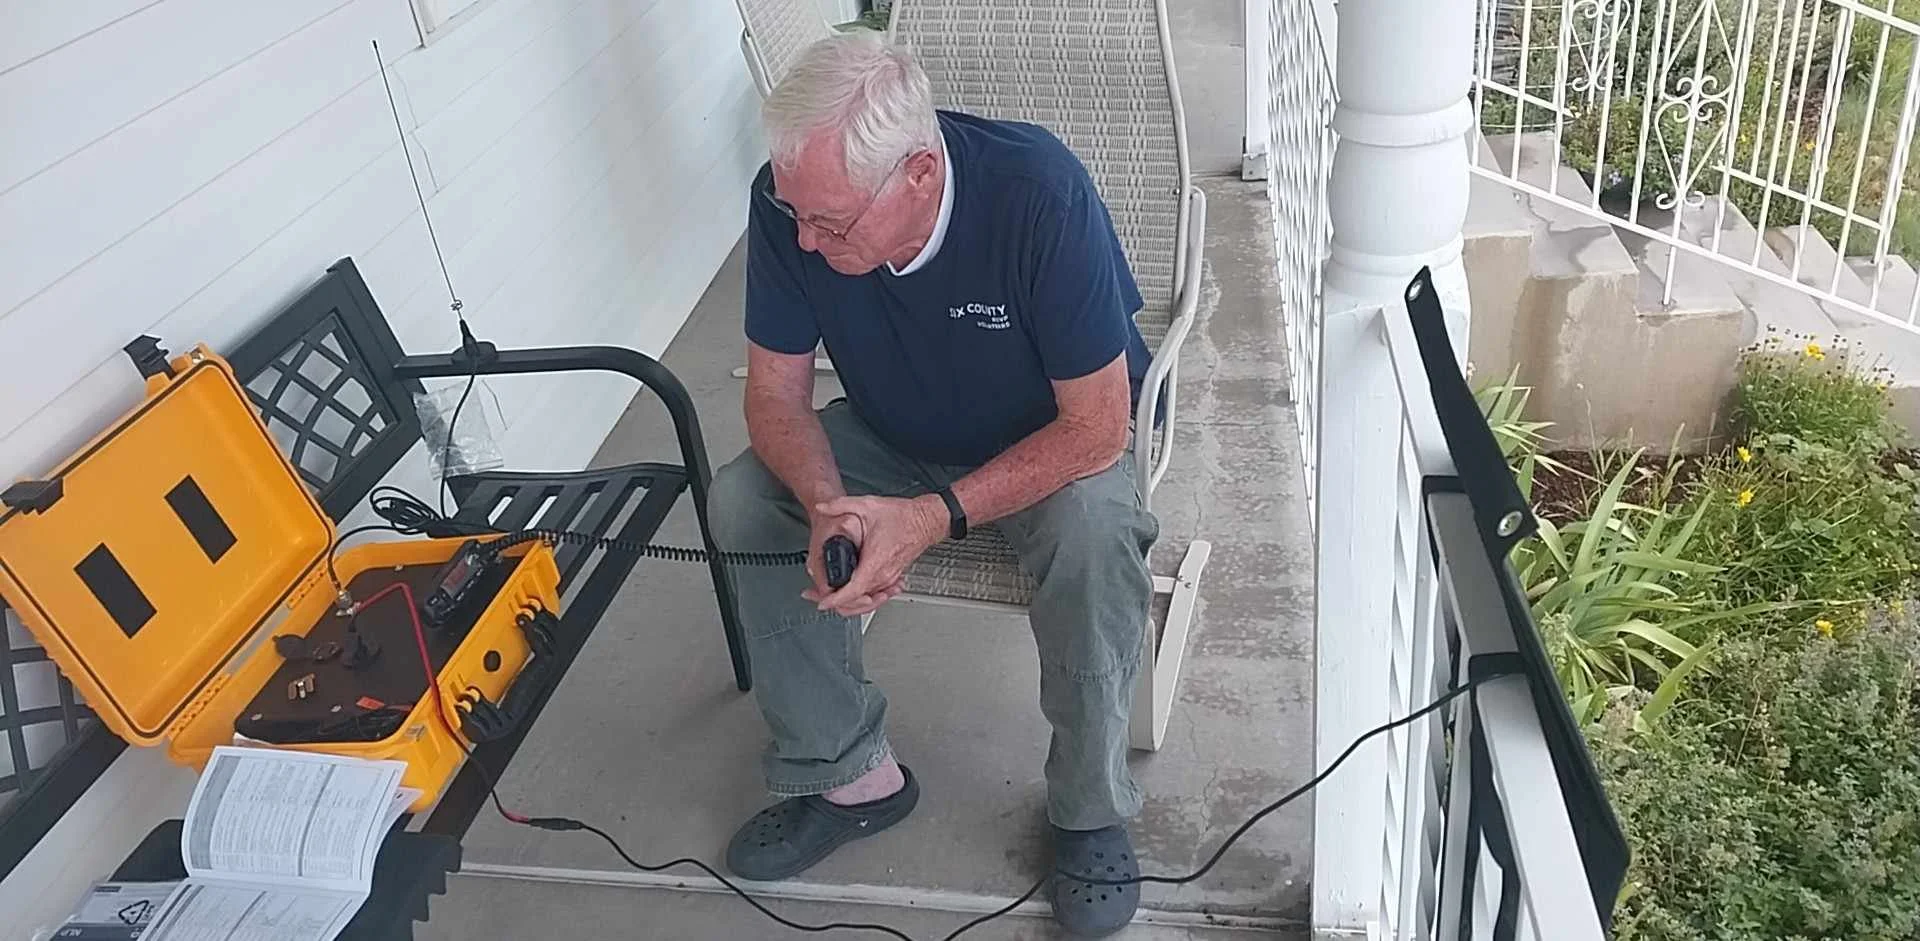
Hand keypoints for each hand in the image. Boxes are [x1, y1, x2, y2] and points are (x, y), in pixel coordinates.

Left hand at [805, 494, 944, 616]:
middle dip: (836, 603)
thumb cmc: (903, 516)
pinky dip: (862, 597)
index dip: (835, 600)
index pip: (853, 590)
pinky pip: (875, 594)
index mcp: (875, 561)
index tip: (822, 603)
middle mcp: (883, 574)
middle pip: (858, 601)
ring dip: (848, 602)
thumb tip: (822, 507)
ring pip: (866, 600)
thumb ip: (841, 504)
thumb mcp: (868, 505)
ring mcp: (889, 577)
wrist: (927, 520)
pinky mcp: (892, 576)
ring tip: (830, 596)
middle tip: (818, 597)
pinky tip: (852, 593)